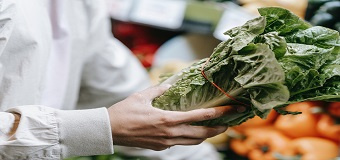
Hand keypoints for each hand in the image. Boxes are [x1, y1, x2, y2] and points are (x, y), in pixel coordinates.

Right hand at [108, 85, 244, 150]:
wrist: (110, 131)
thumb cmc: (124, 112)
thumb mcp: (142, 96)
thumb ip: (158, 90)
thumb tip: (170, 85)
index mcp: (168, 119)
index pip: (200, 116)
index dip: (218, 113)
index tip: (231, 110)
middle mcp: (170, 133)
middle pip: (202, 134)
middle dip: (218, 128)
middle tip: (229, 122)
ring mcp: (166, 143)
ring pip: (193, 141)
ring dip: (206, 135)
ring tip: (215, 128)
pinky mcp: (160, 147)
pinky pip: (181, 143)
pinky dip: (191, 138)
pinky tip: (192, 132)